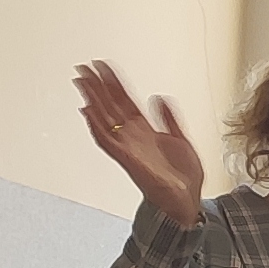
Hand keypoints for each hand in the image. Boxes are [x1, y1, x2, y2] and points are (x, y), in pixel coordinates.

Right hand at [76, 63, 206, 229]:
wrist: (186, 201)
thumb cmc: (182, 177)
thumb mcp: (181, 138)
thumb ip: (169, 118)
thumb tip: (160, 97)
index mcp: (145, 130)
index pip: (124, 100)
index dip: (114, 82)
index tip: (103, 66)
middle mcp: (133, 137)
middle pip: (110, 105)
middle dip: (97, 86)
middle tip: (84, 67)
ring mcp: (128, 147)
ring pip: (104, 118)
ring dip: (92, 100)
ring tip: (82, 82)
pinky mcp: (127, 159)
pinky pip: (106, 141)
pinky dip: (96, 126)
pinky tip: (88, 111)